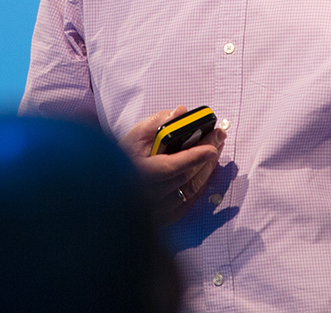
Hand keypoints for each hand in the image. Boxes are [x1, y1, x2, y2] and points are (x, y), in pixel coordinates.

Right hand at [120, 106, 224, 223]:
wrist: (110, 188)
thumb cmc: (120, 159)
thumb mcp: (133, 136)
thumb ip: (157, 123)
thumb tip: (181, 112)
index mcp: (138, 175)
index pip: (170, 167)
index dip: (193, 157)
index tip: (213, 146)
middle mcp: (148, 196)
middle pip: (186, 177)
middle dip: (207, 155)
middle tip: (220, 135)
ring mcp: (157, 210)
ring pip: (190, 190)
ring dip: (207, 168)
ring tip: (217, 147)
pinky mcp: (165, 217)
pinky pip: (189, 201)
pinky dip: (201, 184)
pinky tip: (207, 168)